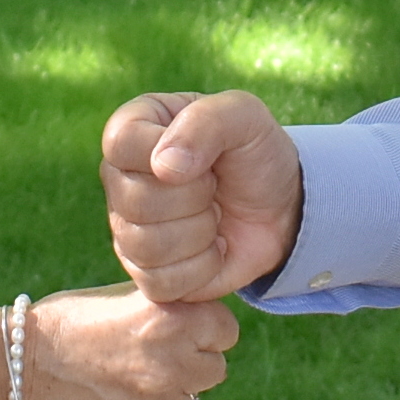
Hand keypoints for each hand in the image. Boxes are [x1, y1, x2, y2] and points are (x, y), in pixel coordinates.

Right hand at [24, 284, 237, 399]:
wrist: (23, 367)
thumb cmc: (76, 320)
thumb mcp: (130, 296)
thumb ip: (177, 307)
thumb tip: (214, 317)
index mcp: (172, 323)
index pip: (227, 330)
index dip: (203, 327)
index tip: (178, 326)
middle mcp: (172, 369)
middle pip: (215, 369)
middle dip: (192, 361)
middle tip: (152, 354)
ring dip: (169, 391)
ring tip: (126, 377)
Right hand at [102, 89, 304, 301]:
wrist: (280, 206)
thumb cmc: (254, 152)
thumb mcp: (244, 117)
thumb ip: (205, 122)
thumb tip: (164, 166)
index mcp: (132, 129)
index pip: (121, 143)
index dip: (168, 155)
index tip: (204, 156)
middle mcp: (119, 178)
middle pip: (136, 200)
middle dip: (196, 197)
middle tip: (215, 187)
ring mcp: (127, 228)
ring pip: (146, 245)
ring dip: (201, 232)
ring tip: (214, 214)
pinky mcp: (145, 272)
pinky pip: (161, 282)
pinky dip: (202, 268)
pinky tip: (214, 247)